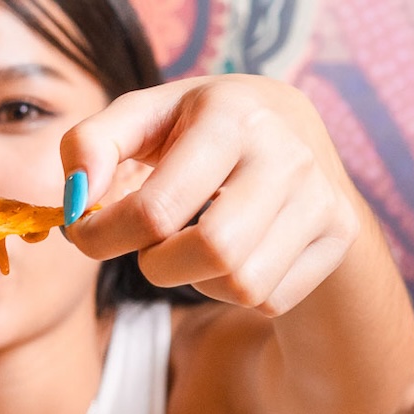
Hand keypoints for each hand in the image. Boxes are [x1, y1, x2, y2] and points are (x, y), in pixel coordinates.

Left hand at [61, 74, 363, 316]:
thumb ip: (91, 144)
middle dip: (156, 265)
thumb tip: (74, 201)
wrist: (294, 132)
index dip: (103, 236)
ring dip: (194, 279)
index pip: (157, 208)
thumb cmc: (197, 128)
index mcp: (230, 115)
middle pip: (212, 253)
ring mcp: (320, 197)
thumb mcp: (143, 116)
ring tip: (187, 244)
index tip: (84, 235)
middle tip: (145, 245)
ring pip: (242, 285)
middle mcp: (286, 154)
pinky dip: (231, 290)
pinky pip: (269, 299)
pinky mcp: (338, 235)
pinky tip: (227, 252)